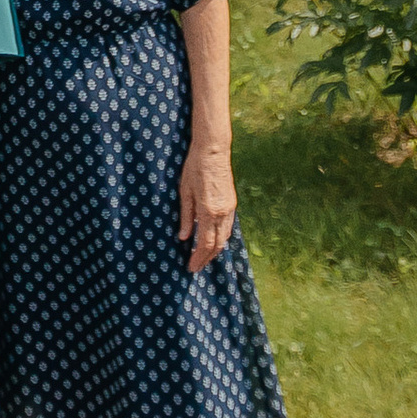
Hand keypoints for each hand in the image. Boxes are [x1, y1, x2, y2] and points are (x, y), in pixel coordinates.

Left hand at [180, 139, 236, 273]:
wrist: (213, 150)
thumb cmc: (194, 168)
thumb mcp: (184, 192)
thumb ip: (186, 216)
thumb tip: (184, 238)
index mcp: (208, 211)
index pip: (205, 243)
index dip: (198, 258)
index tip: (191, 267)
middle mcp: (222, 213)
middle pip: (217, 245)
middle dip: (206, 258)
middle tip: (196, 267)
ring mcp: (230, 208)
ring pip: (225, 237)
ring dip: (215, 250)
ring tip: (203, 257)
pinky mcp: (232, 203)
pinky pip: (228, 227)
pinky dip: (221, 238)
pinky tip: (213, 240)